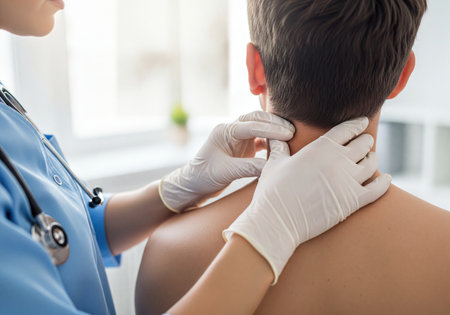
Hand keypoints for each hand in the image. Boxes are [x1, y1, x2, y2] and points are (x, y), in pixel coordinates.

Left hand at [159, 111, 294, 212]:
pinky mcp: (242, 148)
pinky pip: (260, 140)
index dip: (271, 129)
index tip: (287, 134)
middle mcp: (232, 131)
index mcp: (225, 131)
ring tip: (291, 137)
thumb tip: (272, 166)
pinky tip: (282, 148)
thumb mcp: (226, 172)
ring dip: (274, 130)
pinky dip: (271, 142)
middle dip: (275, 124)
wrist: (193, 185)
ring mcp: (238, 138)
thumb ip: (248, 167)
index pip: (251, 125)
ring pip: (260, 127)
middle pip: (257, 119)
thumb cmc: (203, 177)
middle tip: (293, 132)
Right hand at [223, 117, 391, 283]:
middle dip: (365, 140)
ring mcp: (347, 181)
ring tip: (371, 157)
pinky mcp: (353, 202)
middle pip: (362, 144)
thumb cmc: (273, 191)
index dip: (356, 124)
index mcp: (320, 147)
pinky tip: (386, 179)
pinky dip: (384, 183)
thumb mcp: (274, 163)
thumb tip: (273, 136)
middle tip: (366, 140)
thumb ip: (279, 147)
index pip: (346, 129)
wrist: (277, 220)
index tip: (362, 122)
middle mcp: (338, 160)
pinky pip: (377, 189)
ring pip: (371, 165)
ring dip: (373, 159)